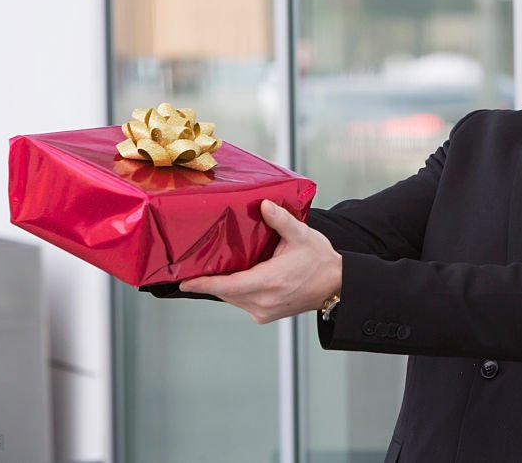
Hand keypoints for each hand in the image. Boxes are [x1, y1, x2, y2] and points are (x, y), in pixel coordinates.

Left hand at [180, 200, 341, 323]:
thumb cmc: (320, 261)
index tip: (185, 281)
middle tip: (193, 268)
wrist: (336, 286)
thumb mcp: (302, 236)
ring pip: (233, 299)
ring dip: (223, 286)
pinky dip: (236, 291)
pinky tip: (236, 277)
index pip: (228, 286)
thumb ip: (281, 220)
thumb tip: (264, 205)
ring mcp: (264, 311)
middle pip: (226, 292)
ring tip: (212, 270)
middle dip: (209, 281)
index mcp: (270, 281)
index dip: (204, 284)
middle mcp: (263, 301)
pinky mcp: (266, 315)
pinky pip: (242, 302)